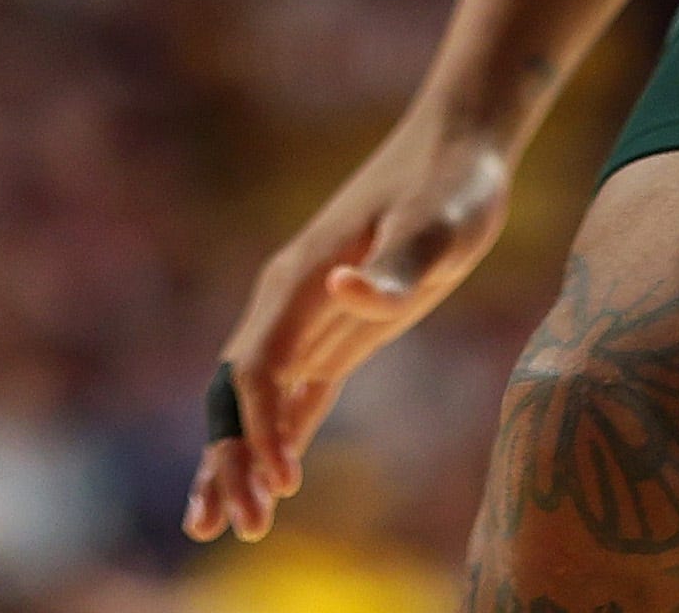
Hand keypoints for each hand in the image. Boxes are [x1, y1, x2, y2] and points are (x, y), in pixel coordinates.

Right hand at [185, 100, 522, 544]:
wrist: (458, 148)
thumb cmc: (450, 183)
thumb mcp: (437, 223)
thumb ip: (395, 264)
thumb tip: (346, 290)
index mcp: (301, 278)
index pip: (257, 369)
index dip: (258, 429)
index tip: (278, 486)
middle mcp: (291, 298)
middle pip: (239, 391)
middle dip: (229, 459)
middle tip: (230, 529)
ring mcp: (309, 312)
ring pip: (254, 397)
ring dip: (237, 458)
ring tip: (220, 525)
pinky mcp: (338, 327)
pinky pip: (293, 392)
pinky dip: (276, 437)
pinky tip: (273, 485)